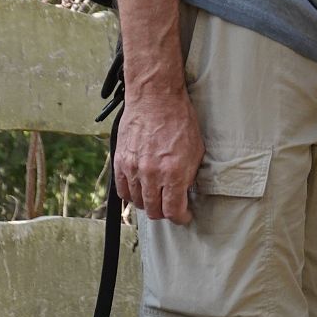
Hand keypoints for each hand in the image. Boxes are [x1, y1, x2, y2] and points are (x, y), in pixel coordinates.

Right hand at [114, 81, 204, 224]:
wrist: (155, 98)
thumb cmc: (179, 119)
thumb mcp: (196, 149)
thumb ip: (190, 175)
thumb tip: (186, 193)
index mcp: (174, 172)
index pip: (173, 211)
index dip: (181, 218)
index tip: (184, 216)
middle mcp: (152, 174)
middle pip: (154, 211)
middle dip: (164, 213)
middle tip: (170, 207)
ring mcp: (133, 169)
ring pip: (137, 203)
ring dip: (148, 203)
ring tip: (156, 196)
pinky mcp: (120, 162)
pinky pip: (122, 190)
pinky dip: (131, 194)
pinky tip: (140, 189)